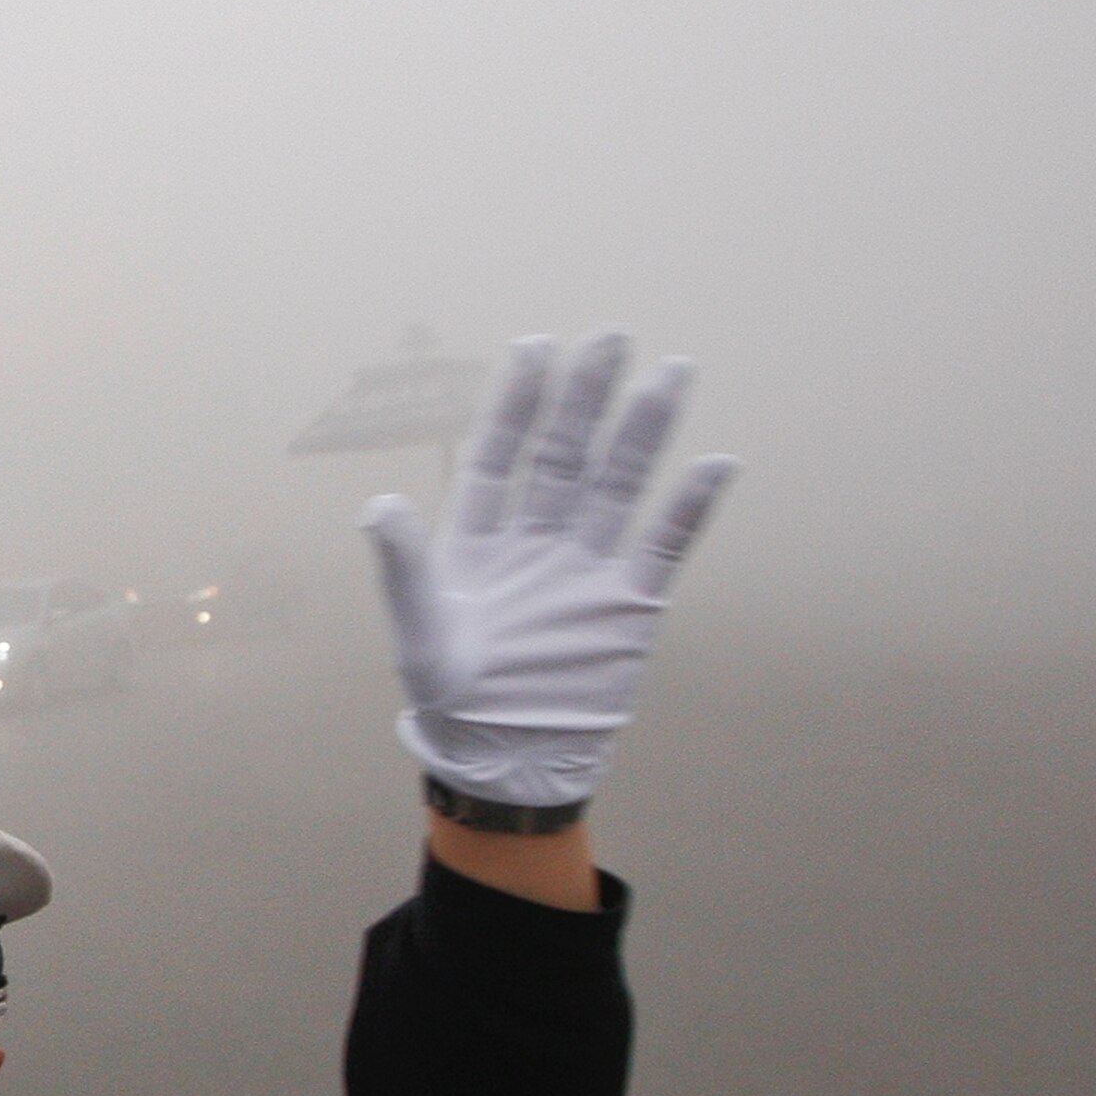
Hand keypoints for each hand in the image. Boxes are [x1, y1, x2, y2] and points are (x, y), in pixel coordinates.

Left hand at [360, 332, 738, 808]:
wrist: (505, 759)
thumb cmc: (449, 697)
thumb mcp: (419, 630)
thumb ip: (404, 566)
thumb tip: (378, 503)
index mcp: (478, 539)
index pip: (502, 455)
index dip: (519, 403)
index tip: (537, 346)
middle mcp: (536, 541)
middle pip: (566, 455)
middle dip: (586, 398)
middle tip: (611, 336)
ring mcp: (585, 568)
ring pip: (619, 485)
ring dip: (644, 432)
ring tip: (672, 371)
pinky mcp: (629, 605)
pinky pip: (665, 546)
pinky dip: (689, 507)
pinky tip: (717, 462)